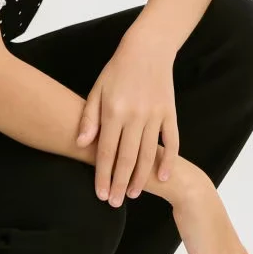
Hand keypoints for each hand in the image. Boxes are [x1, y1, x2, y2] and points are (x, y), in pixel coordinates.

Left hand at [76, 35, 178, 206]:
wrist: (147, 50)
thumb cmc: (117, 71)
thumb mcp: (97, 90)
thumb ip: (89, 118)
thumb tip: (81, 144)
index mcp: (114, 111)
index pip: (106, 151)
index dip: (102, 175)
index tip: (100, 194)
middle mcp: (135, 116)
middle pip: (126, 158)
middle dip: (119, 184)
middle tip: (114, 203)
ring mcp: (155, 116)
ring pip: (148, 154)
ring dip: (140, 177)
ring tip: (131, 194)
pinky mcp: (170, 113)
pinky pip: (171, 142)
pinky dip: (168, 161)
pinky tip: (162, 177)